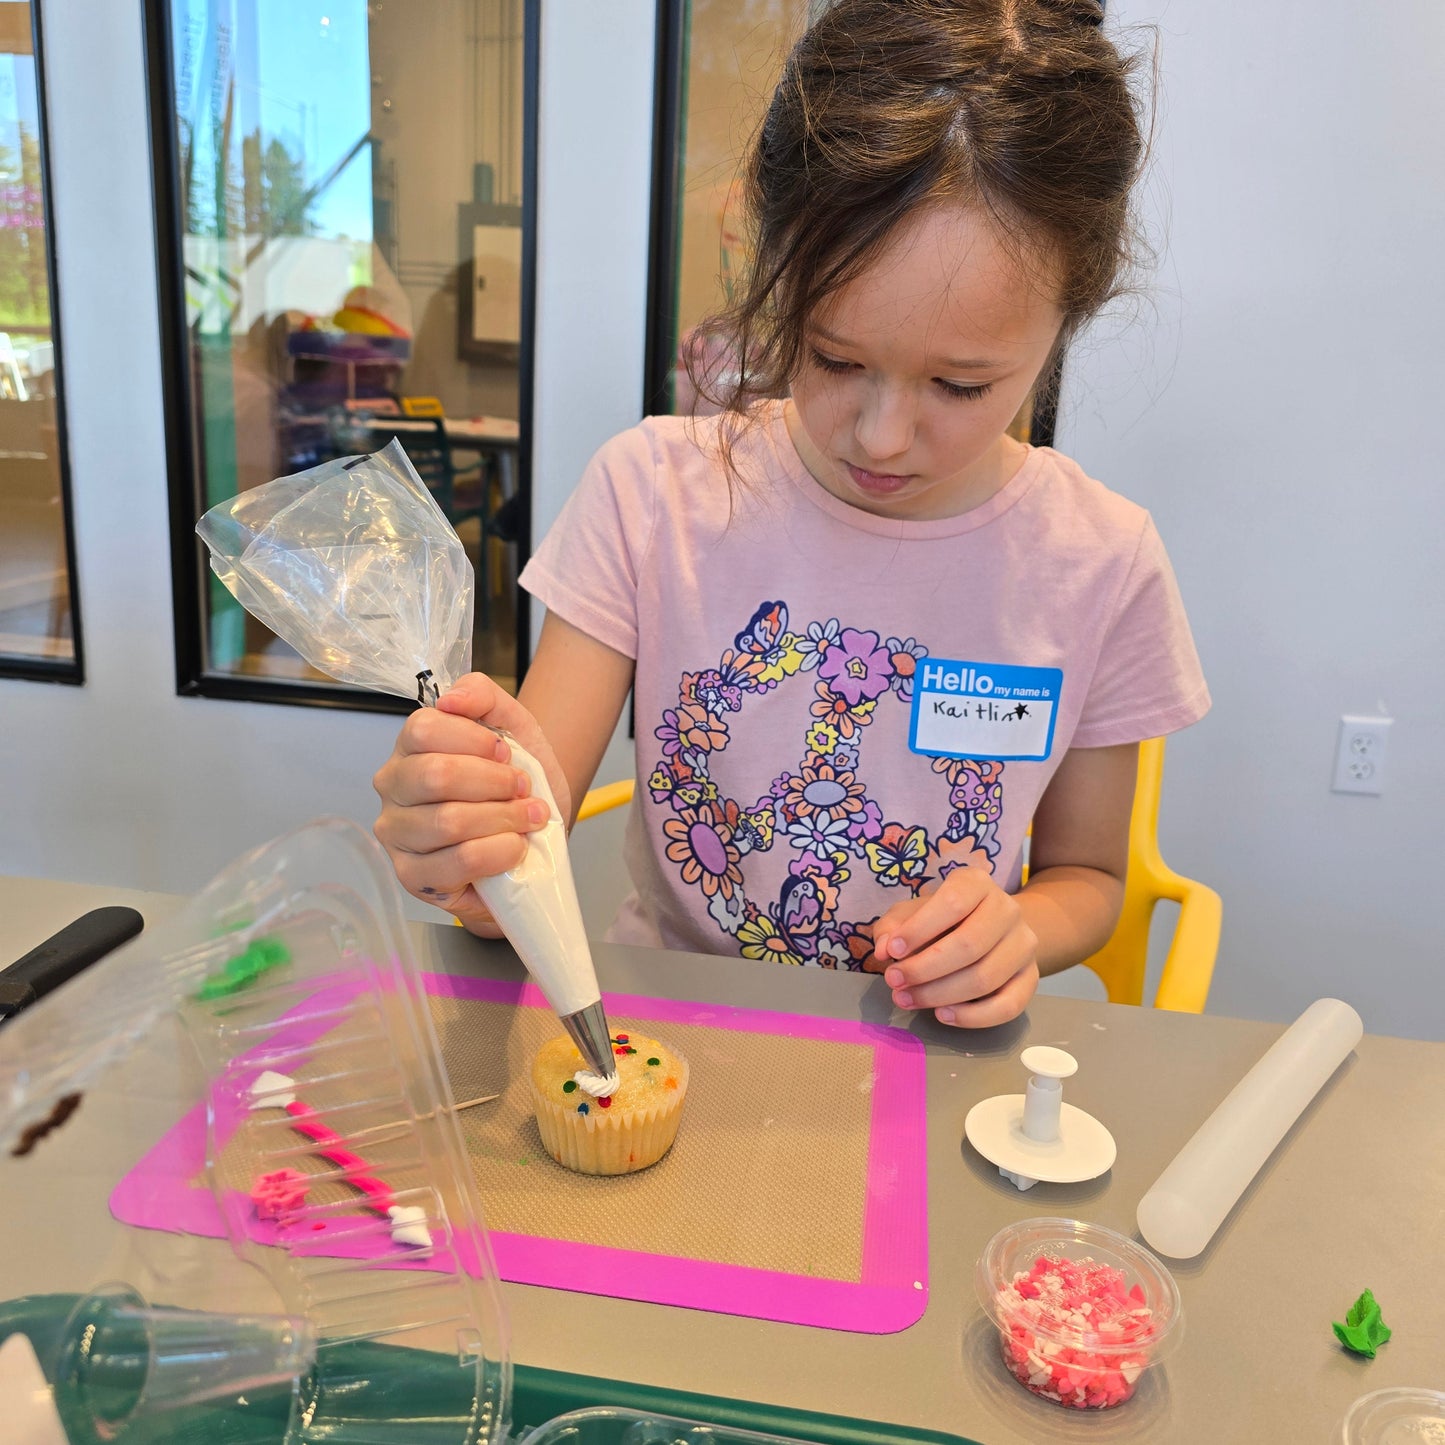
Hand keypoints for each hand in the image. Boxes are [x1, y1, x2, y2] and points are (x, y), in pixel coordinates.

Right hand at [372, 673, 567, 935]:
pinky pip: (458, 861)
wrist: (533, 831)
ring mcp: (397, 835)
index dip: (476, 740)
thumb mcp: (511, 724)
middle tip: (524, 789)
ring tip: (529, 818)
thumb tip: (452, 698)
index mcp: (409, 747)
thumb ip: (483, 695)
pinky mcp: (412, 876)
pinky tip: (515, 846)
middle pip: (437, 776)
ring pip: (449, 822)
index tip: (507, 753)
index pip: (424, 729)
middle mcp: (393, 788)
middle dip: (496, 782)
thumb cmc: (513, 779)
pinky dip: (498, 852)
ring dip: (504, 818)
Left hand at [873, 869, 1038, 1027]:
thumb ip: (893, 925)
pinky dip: (972, 1017)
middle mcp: (1007, 910)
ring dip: (940, 994)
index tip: (891, 951)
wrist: (994, 928)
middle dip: (924, 969)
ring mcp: (1024, 945)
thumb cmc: (944, 918)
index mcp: (977, 883)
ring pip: (985, 978)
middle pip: (969, 945)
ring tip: (907, 999)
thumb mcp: (914, 911)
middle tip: (894, 982)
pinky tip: (942, 1014)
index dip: (919, 930)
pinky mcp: (1031, 979)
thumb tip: (883, 949)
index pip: (952, 903)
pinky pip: (1007, 1006)